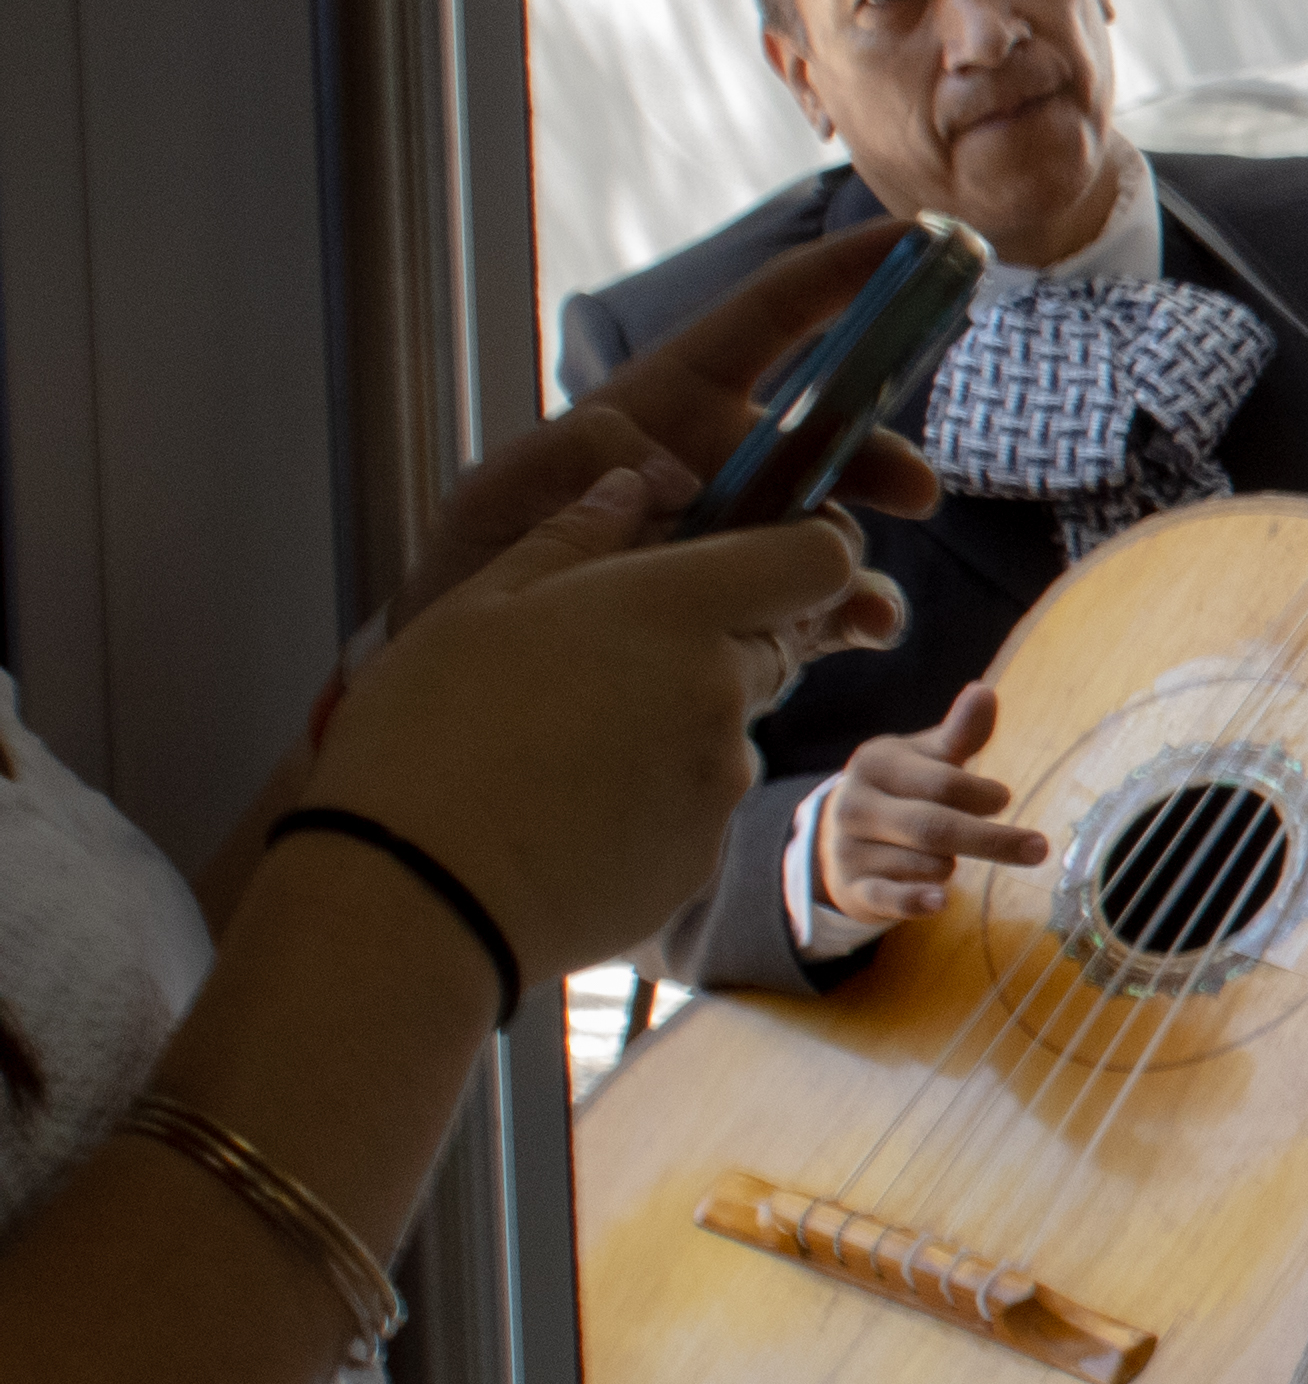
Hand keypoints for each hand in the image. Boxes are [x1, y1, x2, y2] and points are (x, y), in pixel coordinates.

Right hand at [297, 477, 869, 978]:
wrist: (413, 895)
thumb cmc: (425, 734)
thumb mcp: (475, 607)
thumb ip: (571, 538)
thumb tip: (631, 488)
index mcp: (673, 611)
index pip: (818, 559)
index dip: (798, 551)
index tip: (745, 559)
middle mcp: (721, 691)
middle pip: (766, 644)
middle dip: (710, 640)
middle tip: (605, 662)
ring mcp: (721, 782)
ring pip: (724, 727)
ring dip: (671, 722)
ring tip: (561, 749)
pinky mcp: (704, 856)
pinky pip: (695, 805)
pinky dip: (650, 800)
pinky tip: (565, 811)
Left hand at [407, 229, 943, 614]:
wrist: (482, 687)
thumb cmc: (475, 572)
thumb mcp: (491, 498)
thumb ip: (563, 458)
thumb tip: (670, 469)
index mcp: (671, 402)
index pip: (772, 316)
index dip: (848, 272)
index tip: (927, 240)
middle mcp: (724, 461)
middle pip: (829, 435)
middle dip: (881, 457)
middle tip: (915, 493)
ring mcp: (746, 534)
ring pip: (834, 525)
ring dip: (856, 555)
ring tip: (855, 601)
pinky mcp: (760, 604)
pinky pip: (829, 601)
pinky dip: (859, 612)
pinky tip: (865, 627)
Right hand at [810, 687, 1047, 935]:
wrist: (838, 839)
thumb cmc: (900, 791)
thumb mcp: (925, 759)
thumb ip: (960, 734)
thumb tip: (985, 691)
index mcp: (875, 764)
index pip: (940, 782)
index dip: (979, 794)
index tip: (1003, 799)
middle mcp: (855, 805)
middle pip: (934, 827)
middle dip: (992, 839)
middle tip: (1039, 848)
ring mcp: (849, 850)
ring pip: (925, 864)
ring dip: (951, 866)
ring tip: (945, 857)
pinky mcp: (854, 889)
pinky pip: (887, 898)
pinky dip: (915, 902)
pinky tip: (940, 901)